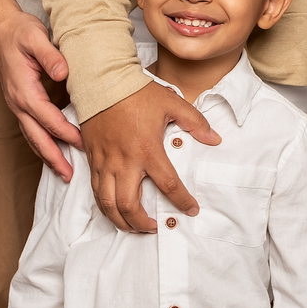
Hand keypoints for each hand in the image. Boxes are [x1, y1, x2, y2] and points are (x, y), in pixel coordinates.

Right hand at [0, 0, 83, 180]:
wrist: (0, 28)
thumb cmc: (19, 32)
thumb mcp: (35, 37)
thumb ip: (49, 55)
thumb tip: (63, 73)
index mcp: (23, 90)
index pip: (47, 118)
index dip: (66, 133)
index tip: (83, 143)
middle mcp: (17, 102)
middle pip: (36, 137)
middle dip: (53, 158)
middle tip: (70, 176)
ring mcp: (16, 104)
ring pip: (32, 136)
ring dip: (47, 155)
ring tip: (63, 172)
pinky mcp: (20, 103)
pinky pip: (31, 128)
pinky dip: (42, 143)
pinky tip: (53, 151)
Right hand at [81, 83, 220, 233]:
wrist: (101, 81)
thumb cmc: (136, 92)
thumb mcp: (172, 103)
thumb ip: (195, 123)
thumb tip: (214, 139)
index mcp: (147, 149)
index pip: (168, 185)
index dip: (182, 201)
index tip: (191, 210)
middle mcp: (124, 161)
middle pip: (129, 205)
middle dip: (142, 223)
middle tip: (155, 226)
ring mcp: (105, 162)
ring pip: (108, 203)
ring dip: (121, 220)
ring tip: (134, 226)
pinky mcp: (92, 158)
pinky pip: (94, 190)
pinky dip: (104, 205)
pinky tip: (114, 208)